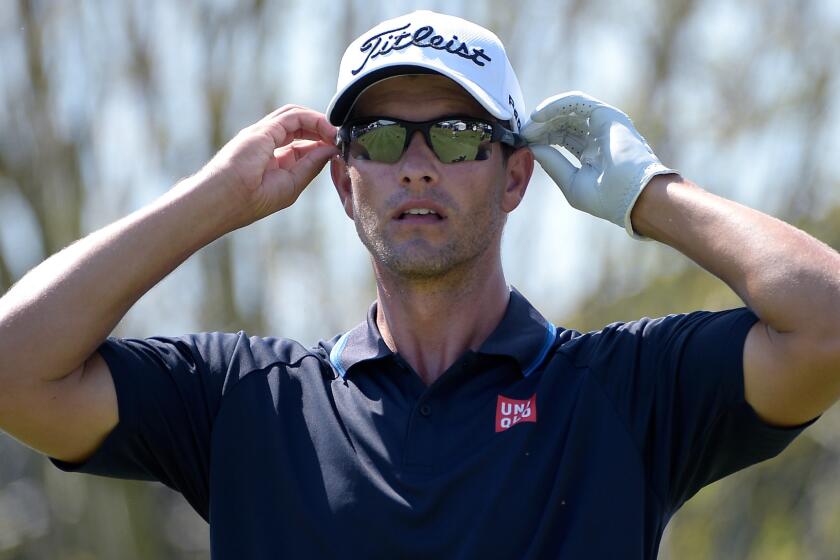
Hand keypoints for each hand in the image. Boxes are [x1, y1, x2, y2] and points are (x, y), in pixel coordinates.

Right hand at [200, 105, 338, 226]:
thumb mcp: (290, 185)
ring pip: (296, 116)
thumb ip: (310, 166)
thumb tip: (331, 150)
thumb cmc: (250, 200)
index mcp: (271, 159)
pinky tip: (329, 131)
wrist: (221, 200)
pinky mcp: (263, 130)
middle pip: (299, 126)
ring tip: (337, 133)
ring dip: (320, 122)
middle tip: (341, 138)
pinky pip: (293, 116)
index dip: (321, 144)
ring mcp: (263, 134)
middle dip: (322, 130)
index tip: (339, 149)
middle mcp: (266, 142)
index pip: (301, 144)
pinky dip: (314, 120)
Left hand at [521, 91, 676, 237]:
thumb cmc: (607, 197)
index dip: (541, 138)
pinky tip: (539, 116)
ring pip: (567, 111)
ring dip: (545, 116)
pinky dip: (556, 105)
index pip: (560, 138)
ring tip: (529, 125)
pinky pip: (576, 102)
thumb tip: (532, 147)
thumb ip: (552, 163)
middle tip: (522, 133)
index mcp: (590, 153)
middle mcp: (597, 136)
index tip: (522, 141)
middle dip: (540, 127)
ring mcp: (603, 125)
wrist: (633, 196)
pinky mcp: (607, 115)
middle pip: (561, 123)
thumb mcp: (571, 182)